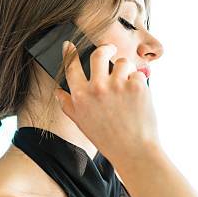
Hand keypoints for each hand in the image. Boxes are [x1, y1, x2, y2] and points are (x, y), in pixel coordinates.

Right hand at [54, 41, 160, 164]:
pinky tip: (138, 99)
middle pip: (98, 53)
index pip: (71, 66)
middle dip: (106, 49)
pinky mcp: (137, 86)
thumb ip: (68, 105)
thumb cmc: (108, 139)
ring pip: (122, 63)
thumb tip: (58, 91)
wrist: (134, 151)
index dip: (69, 53)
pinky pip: (137, 74)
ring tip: (127, 87)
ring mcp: (118, 85)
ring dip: (126, 71)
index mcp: (80, 96)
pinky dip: (139, 84)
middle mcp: (97, 88)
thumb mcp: (81, 123)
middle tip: (110, 50)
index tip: (70, 44)